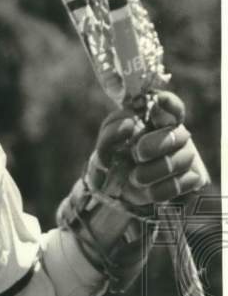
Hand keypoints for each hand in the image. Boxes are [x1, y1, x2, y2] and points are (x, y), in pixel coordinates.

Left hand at [88, 91, 208, 209]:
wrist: (115, 193)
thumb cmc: (114, 162)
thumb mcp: (105, 146)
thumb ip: (112, 132)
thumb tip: (129, 124)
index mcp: (156, 122)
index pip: (172, 106)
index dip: (169, 104)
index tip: (157, 103)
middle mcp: (175, 136)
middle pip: (179, 134)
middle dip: (156, 145)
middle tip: (137, 154)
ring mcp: (185, 157)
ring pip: (183, 159)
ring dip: (155, 171)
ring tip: (135, 178)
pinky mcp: (190, 180)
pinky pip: (185, 182)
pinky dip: (161, 189)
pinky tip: (147, 191)